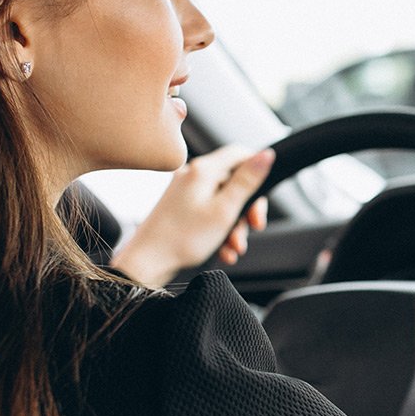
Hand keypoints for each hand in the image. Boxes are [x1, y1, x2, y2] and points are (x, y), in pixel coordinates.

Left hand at [111, 145, 273, 287]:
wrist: (147, 262)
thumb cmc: (183, 238)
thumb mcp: (224, 210)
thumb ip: (247, 181)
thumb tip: (266, 154)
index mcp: (203, 170)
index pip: (239, 153)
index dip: (257, 170)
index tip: (263, 193)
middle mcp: (192, 175)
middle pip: (233, 181)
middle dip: (247, 208)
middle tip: (254, 227)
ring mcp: (184, 191)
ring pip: (223, 202)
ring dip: (234, 226)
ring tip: (234, 248)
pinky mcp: (180, 207)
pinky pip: (208, 213)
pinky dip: (219, 230)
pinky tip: (223, 250)